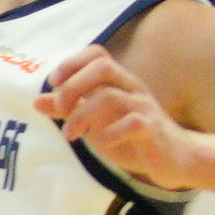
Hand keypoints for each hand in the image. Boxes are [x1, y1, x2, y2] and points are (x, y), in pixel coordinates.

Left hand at [37, 44, 196, 189]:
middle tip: (61, 108)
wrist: (177, 159)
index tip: (54, 84)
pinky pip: (133, 123)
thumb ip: (70, 110)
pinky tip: (100, 143)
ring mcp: (145, 108)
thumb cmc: (133, 137)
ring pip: (111, 97)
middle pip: (102, 67)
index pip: (97, 55)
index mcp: (120, 82)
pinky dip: (110, 133)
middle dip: (73, 85)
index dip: (71, 63)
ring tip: (71, 135)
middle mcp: (133, 89)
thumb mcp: (97, 122)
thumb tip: (37, 101)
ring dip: (82, 116)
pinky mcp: (153, 131)